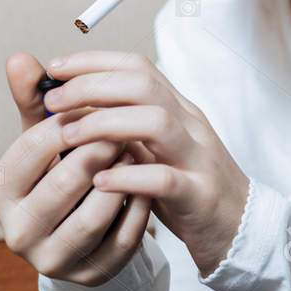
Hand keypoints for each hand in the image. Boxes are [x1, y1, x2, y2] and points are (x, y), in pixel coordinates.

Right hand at [0, 53, 153, 285]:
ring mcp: (54, 260)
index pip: (32, 148)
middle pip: (64, 183)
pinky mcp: (92, 274)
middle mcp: (17, 232)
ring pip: (95, 214)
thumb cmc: (61, 170)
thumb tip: (20, 57)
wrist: (83, 229)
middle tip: (126, 131)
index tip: (96, 107)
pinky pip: (125, 237)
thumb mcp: (46, 138)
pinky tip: (149, 186)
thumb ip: (35, 100)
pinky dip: (141, 207)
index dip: (68, 123)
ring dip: (123, 178)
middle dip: (100, 150)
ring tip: (139, 154)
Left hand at [38, 51, 251, 278]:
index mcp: (178, 110)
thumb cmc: (186, 189)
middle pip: (144, 86)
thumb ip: (120, 127)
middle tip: (53, 101)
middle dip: (91, 86)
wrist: (238, 228)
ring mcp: (198, 159)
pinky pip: (165, 179)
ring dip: (105, 124)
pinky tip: (100, 182)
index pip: (138, 68)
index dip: (93, 61)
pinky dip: (128, 178)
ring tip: (68, 137)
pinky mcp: (198, 195)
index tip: (53, 67)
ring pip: (157, 123)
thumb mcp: (152, 151)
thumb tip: (71, 105)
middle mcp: (190, 126)